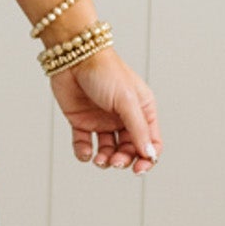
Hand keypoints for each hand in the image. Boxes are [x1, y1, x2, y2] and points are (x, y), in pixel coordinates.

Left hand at [46, 47, 160, 173]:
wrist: (73, 56)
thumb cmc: (105, 71)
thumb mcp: (127, 101)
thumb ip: (138, 129)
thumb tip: (150, 154)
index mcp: (142, 110)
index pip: (151, 142)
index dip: (148, 158)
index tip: (139, 169)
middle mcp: (124, 117)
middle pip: (129, 149)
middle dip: (123, 160)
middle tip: (115, 163)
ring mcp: (102, 120)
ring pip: (108, 150)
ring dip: (106, 159)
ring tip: (99, 160)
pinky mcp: (82, 122)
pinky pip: (85, 144)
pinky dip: (85, 152)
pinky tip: (85, 152)